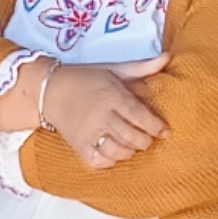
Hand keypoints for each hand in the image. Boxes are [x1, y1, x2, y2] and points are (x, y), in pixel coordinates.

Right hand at [38, 61, 166, 169]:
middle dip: (145, 141)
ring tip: (133, 147)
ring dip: (130, 152)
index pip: (139, 115)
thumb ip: (142, 68)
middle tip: (148, 140)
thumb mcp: (114, 70)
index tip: (165, 132)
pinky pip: (99, 160)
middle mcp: (101, 115)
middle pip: (131, 136)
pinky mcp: (78, 145)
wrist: (50, 90)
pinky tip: (115, 153)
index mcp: (112, 95)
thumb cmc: (87, 79)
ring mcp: (88, 132)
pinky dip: (111, 161)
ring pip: (117, 150)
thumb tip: (167, 57)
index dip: (155, 126)